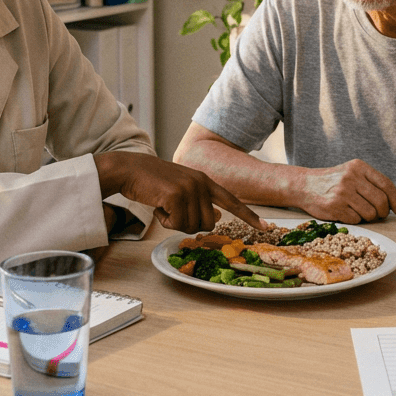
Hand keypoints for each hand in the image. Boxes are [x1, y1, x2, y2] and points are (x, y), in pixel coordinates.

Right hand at [94, 152, 268, 232]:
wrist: (130, 169)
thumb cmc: (152, 182)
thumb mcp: (181, 188)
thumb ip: (200, 201)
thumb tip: (215, 218)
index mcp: (205, 181)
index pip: (232, 201)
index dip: (249, 216)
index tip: (266, 227)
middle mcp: (201, 183)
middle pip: (208, 224)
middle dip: (189, 224)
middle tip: (172, 211)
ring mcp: (190, 188)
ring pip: (192, 226)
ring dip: (174, 223)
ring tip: (163, 205)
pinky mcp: (176, 195)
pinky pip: (176, 224)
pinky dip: (164, 221)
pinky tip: (157, 206)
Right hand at [297, 160, 395, 223]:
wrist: (304, 185)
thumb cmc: (333, 181)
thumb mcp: (352, 173)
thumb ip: (372, 184)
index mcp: (359, 167)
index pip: (386, 184)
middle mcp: (351, 177)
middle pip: (381, 201)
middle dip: (383, 212)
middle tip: (380, 214)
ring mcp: (342, 192)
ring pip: (370, 213)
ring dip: (369, 217)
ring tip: (361, 212)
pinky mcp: (334, 206)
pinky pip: (356, 219)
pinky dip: (355, 219)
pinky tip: (347, 213)